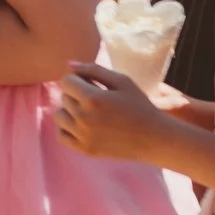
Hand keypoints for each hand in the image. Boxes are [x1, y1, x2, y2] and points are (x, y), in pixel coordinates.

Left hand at [55, 61, 174, 162]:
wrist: (155, 139)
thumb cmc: (140, 106)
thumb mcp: (122, 81)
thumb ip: (93, 69)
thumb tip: (68, 65)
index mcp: (92, 98)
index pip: (66, 81)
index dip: (78, 80)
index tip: (93, 85)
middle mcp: (84, 118)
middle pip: (64, 97)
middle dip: (77, 95)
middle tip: (98, 100)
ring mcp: (83, 136)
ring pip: (59, 115)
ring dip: (70, 111)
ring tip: (91, 113)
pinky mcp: (85, 149)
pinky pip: (62, 135)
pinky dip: (68, 129)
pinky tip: (85, 126)